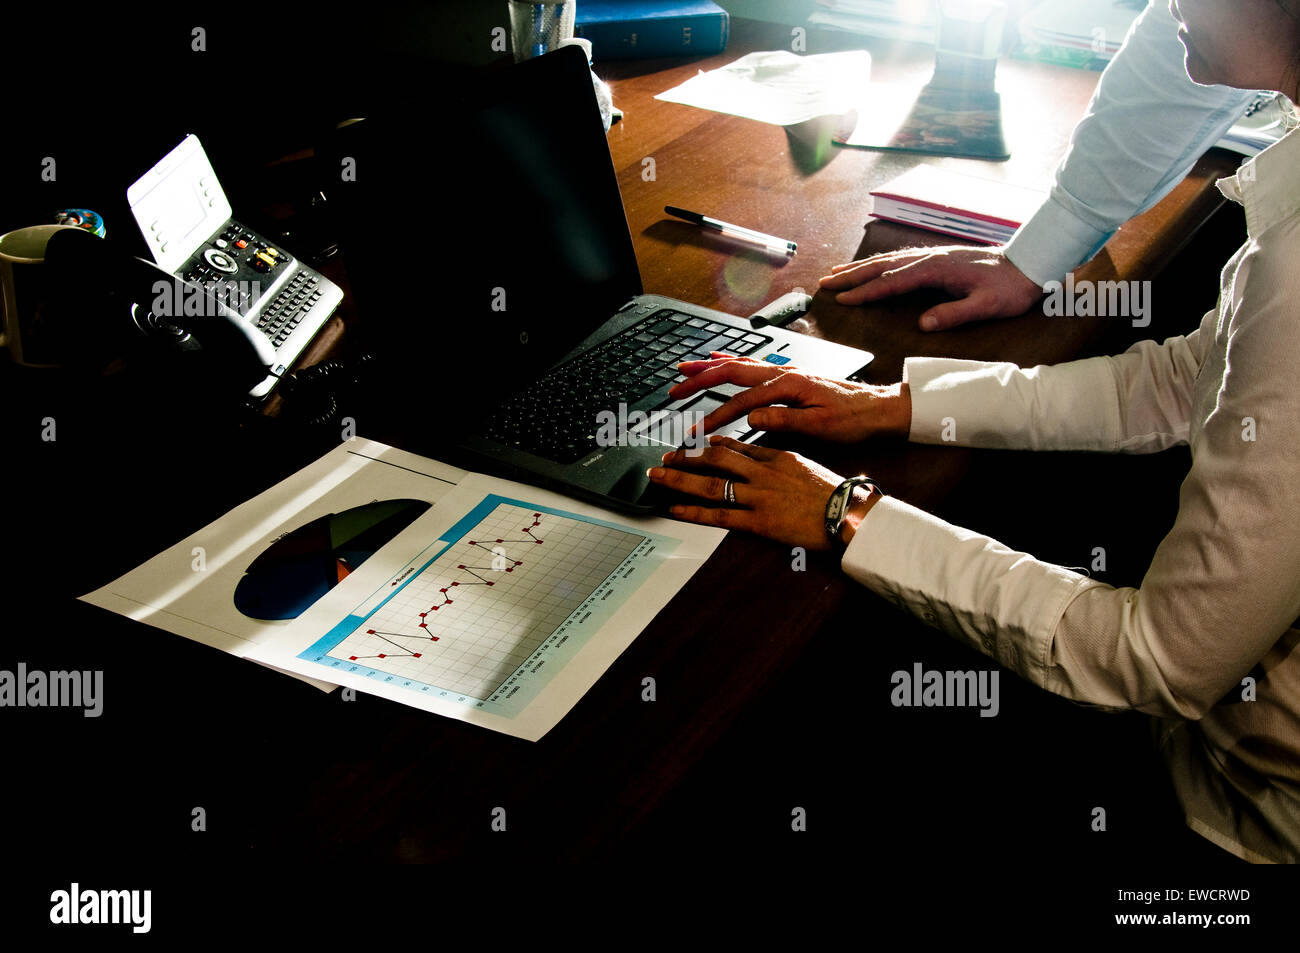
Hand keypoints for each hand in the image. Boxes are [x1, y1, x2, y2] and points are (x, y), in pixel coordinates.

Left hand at [647, 436, 878, 549]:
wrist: (850, 513)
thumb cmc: (835, 494)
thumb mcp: (806, 465)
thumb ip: (781, 460)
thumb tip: (765, 457)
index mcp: (775, 457)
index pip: (735, 447)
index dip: (710, 445)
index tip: (695, 444)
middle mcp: (762, 473)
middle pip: (715, 459)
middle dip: (687, 457)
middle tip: (666, 456)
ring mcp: (758, 497)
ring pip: (710, 484)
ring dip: (680, 479)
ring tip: (658, 475)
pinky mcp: (759, 521)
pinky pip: (720, 516)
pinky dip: (694, 512)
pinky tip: (675, 509)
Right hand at [671, 354, 909, 441]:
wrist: (879, 408)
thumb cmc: (854, 419)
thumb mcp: (821, 426)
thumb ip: (784, 420)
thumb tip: (751, 418)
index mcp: (789, 384)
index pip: (743, 401)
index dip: (716, 417)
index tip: (697, 433)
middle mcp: (783, 373)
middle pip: (732, 372)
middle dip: (700, 379)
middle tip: (674, 388)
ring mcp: (785, 372)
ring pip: (739, 365)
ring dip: (709, 367)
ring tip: (684, 369)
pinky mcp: (788, 377)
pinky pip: (751, 366)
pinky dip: (729, 363)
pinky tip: (717, 362)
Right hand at [817, 245, 1042, 330]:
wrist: (1030, 263)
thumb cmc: (1010, 288)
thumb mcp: (986, 307)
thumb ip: (954, 314)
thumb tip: (923, 324)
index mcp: (935, 270)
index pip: (891, 282)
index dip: (865, 292)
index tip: (842, 300)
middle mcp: (929, 259)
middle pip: (881, 266)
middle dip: (851, 276)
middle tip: (824, 282)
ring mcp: (931, 256)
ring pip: (887, 261)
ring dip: (860, 268)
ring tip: (837, 273)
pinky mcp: (936, 259)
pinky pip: (898, 261)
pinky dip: (878, 265)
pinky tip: (871, 270)